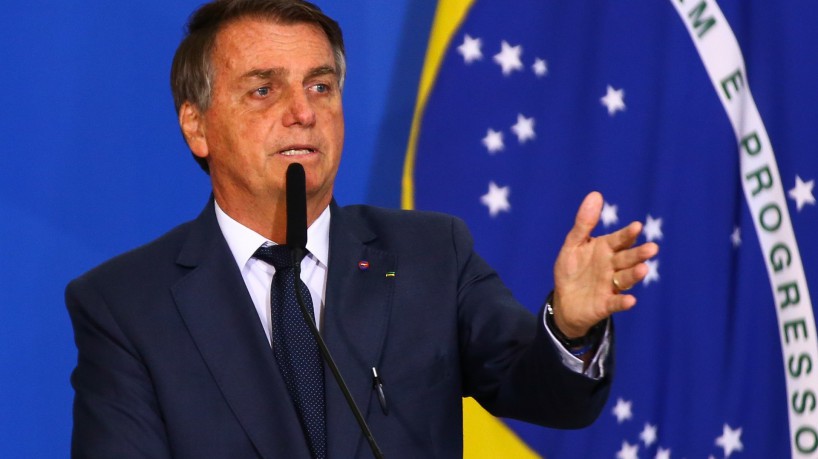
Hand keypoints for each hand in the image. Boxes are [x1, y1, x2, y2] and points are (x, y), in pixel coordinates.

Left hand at [551, 192, 658, 337]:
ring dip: (635, 274)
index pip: (619, 240)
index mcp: (605, 249)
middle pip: (627, 258)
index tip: (637, 226)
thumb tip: (596, 194)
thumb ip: (584, 222)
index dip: (627, 234)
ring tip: (643, 269)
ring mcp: (611, 285)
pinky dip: (623, 302)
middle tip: (652, 248)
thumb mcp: (573, 244)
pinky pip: (616, 303)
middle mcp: (612, 266)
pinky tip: (631, 300)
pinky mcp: (606, 304)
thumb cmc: (572, 270)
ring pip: (626, 278)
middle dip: (638, 254)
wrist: (564, 301)